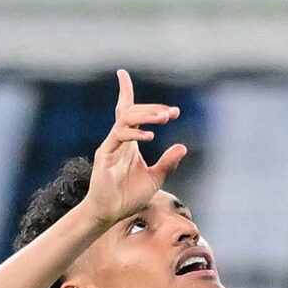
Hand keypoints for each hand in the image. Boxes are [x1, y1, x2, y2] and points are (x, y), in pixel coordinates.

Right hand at [83, 69, 186, 228]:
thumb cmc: (129, 196)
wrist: (109, 213)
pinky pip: (118, 137)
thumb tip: (183, 146)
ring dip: (146, 116)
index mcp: (129, 142)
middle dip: (152, 109)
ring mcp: (110, 146)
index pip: (126, 111)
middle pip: (131, 112)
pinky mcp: (104, 155)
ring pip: (125, 120)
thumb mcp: (156, 177)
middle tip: (172, 112)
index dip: (125, 91)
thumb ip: (168, 162)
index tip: (123, 74)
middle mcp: (118, 140)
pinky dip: (134, 134)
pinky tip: (149, 136)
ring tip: (165, 118)